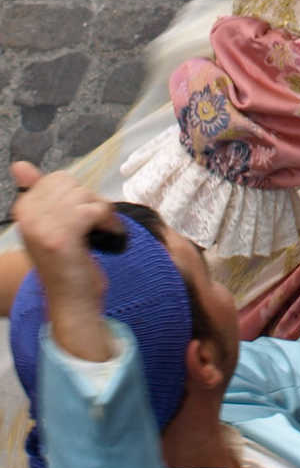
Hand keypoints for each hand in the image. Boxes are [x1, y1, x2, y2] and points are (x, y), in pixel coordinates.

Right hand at [10, 164, 115, 360]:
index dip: (77, 196)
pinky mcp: (62, 237)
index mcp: (23, 210)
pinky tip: (110, 237)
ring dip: (102, 214)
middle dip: (91, 202)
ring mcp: (42, 228)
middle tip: (93, 226)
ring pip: (86, 196)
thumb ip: (40, 193)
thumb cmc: (67, 263)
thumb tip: (20, 165)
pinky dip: (110, 223)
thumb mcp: (52, 224)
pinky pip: (95, 210)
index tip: (80, 218)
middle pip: (73, 185)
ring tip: (101, 233)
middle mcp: (27, 217)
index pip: (58, 179)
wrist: (73, 302)